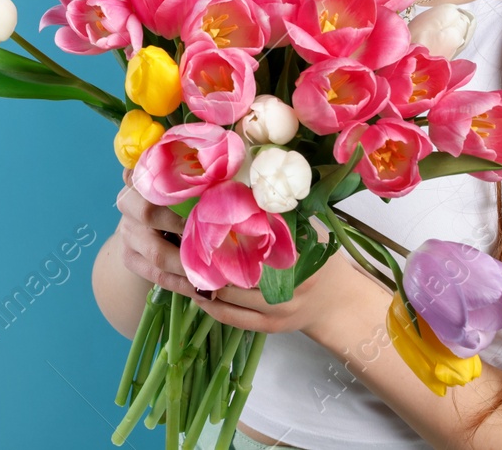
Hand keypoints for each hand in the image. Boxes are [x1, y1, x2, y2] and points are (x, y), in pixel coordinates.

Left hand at [115, 167, 357, 336]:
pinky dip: (206, 301)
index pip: (248, 239)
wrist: (341, 300)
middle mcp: (288, 285)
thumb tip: (230, 172)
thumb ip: (273, 206)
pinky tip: (187, 286)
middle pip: (228, 270)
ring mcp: (277, 311)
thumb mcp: (303, 223)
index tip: (185, 213)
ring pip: (223, 296)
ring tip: (162, 260)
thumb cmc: (317, 250)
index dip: (212, 228)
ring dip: (192, 279)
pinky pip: (228, 316)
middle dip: (193, 255)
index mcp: (297, 251)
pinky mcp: (267, 328)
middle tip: (161, 236)